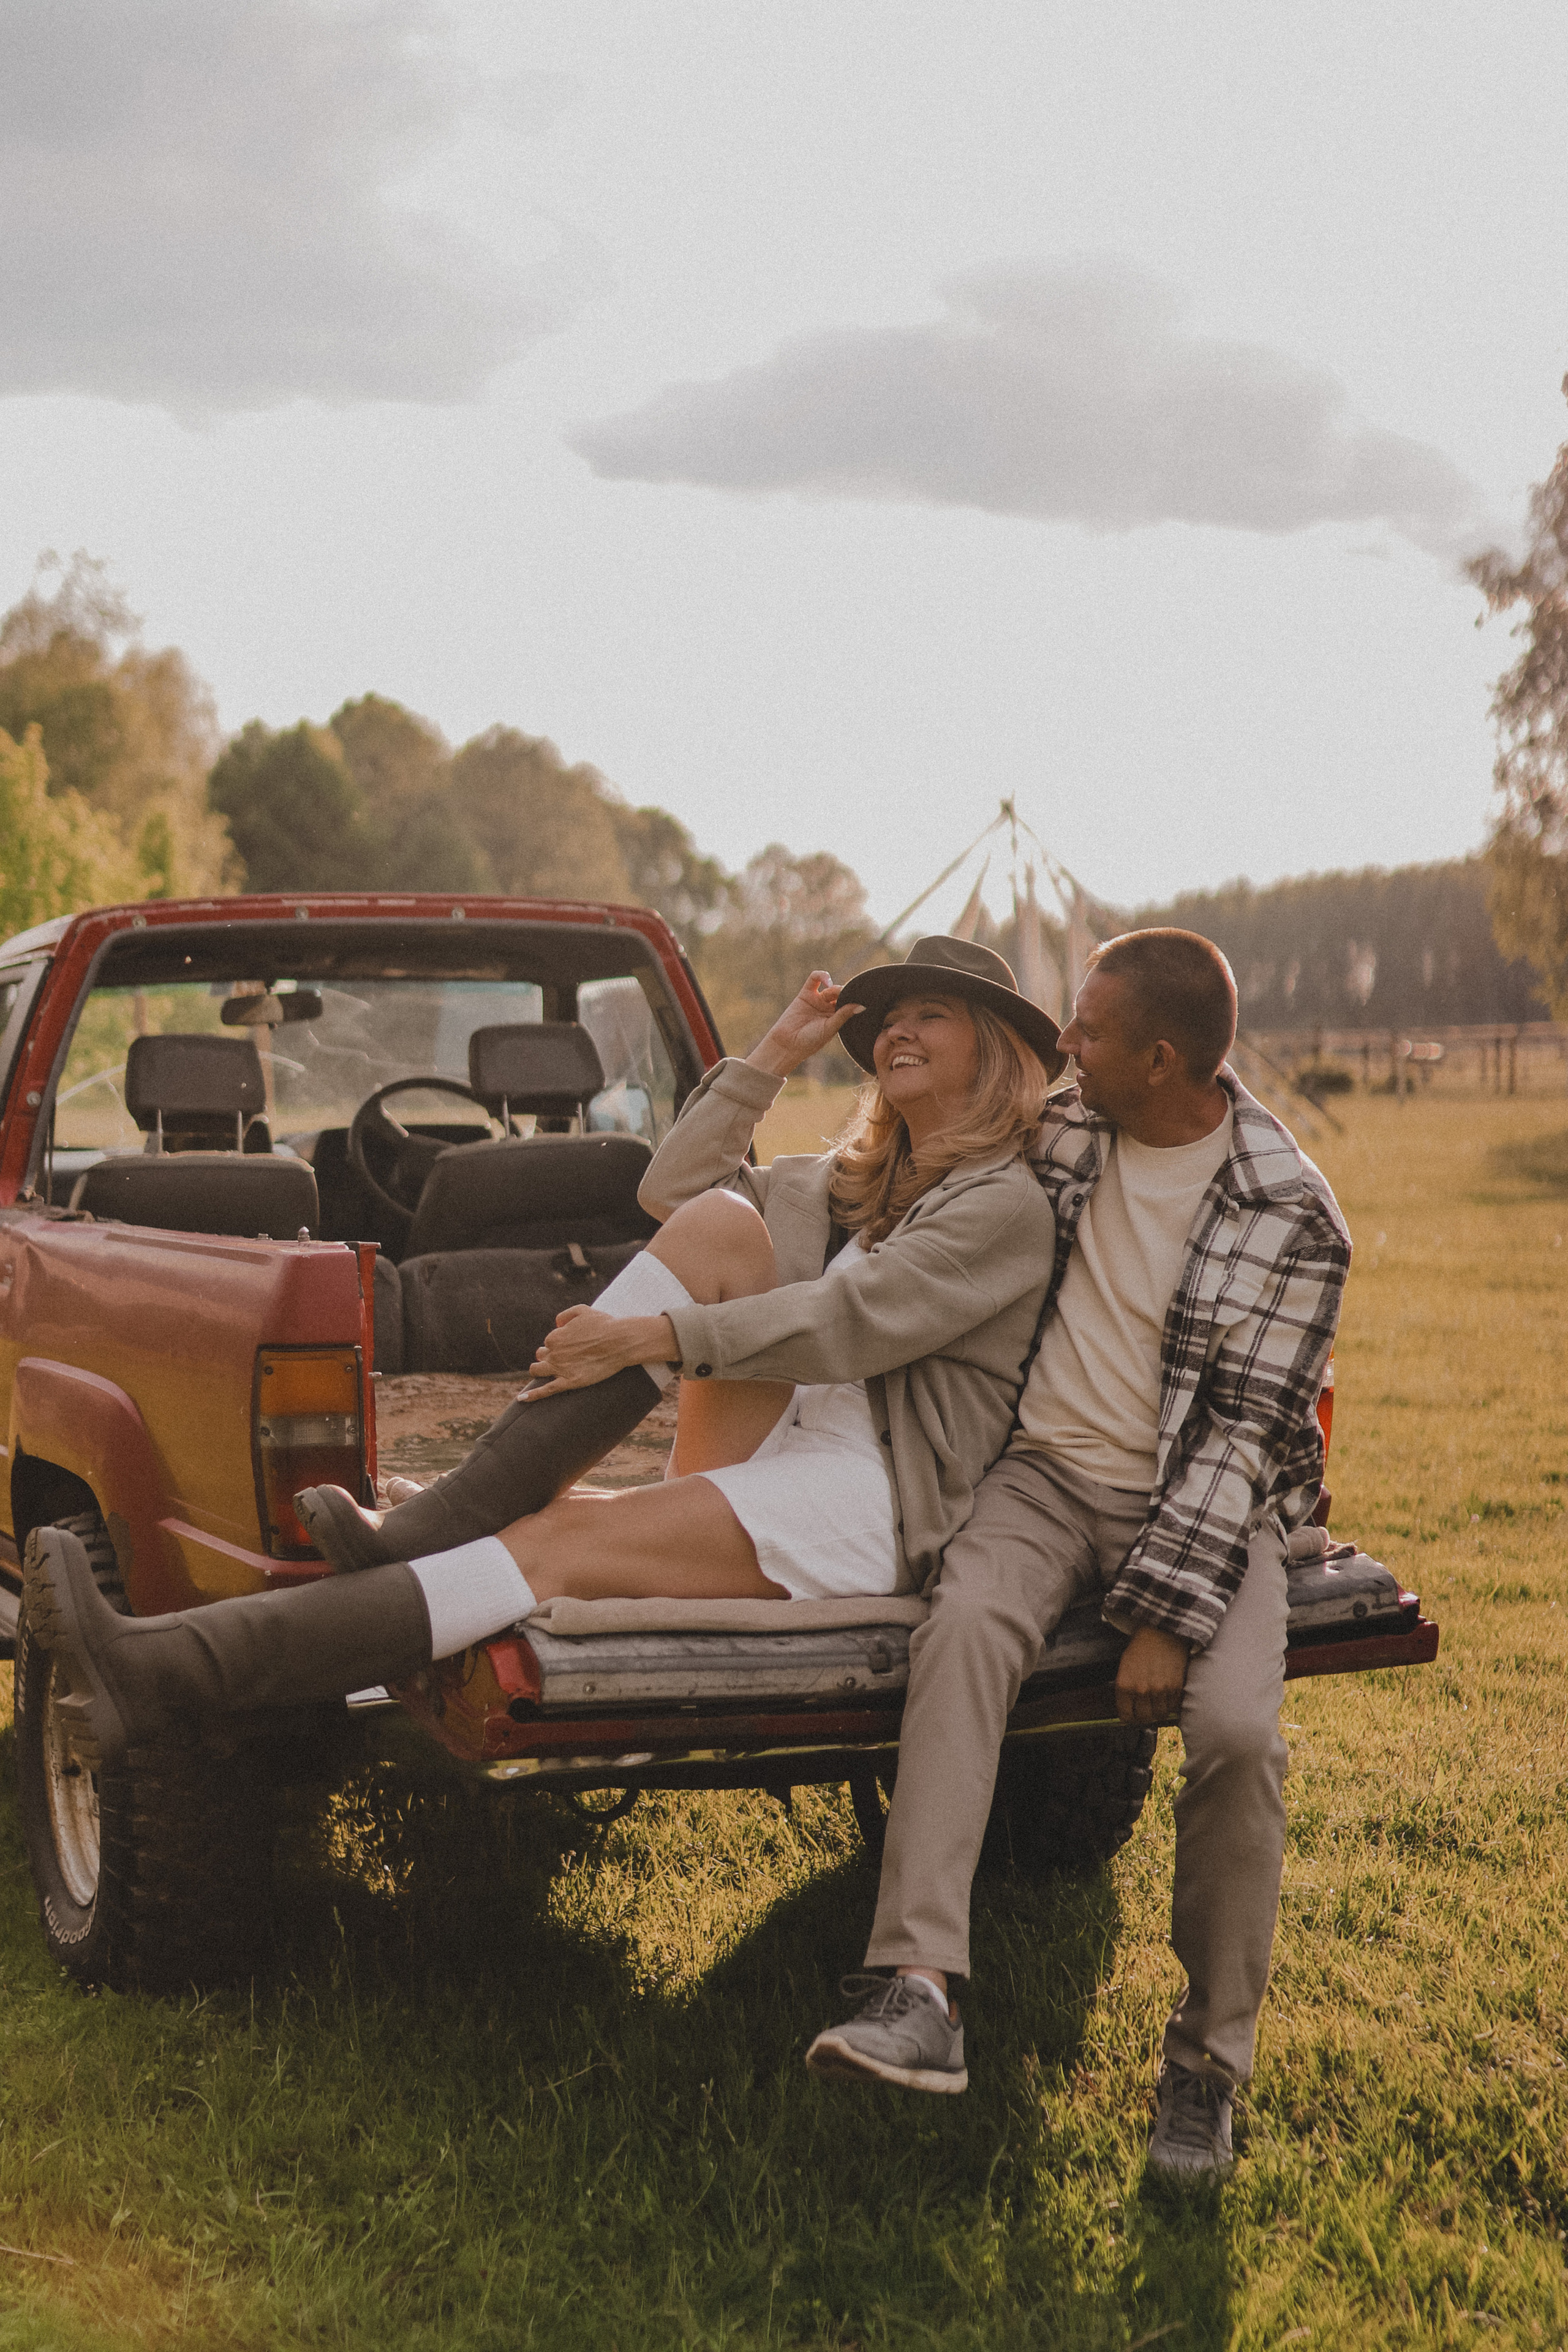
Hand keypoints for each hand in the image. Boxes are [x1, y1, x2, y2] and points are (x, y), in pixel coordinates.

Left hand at [524, 1307, 676, 1396]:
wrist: (620, 1341)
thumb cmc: (604, 1324)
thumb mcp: (583, 1310)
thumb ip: (565, 1315)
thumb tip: (556, 1324)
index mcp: (555, 1336)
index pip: (548, 1342)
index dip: (559, 1344)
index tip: (572, 1345)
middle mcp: (554, 1353)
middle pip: (541, 1356)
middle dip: (548, 1356)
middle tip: (565, 1357)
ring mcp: (560, 1369)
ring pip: (538, 1371)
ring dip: (539, 1369)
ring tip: (545, 1371)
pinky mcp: (569, 1382)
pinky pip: (546, 1391)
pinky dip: (531, 1395)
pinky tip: (521, 1399)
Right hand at [747, 971, 863, 1077]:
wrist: (787, 1044)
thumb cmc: (810, 1041)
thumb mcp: (830, 1028)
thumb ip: (844, 1015)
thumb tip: (862, 1006)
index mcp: (838, 1018)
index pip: (850, 1004)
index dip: (855, 1000)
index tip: (862, 998)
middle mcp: (828, 1008)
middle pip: (842, 995)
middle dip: (846, 993)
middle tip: (850, 995)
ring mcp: (817, 1000)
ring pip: (831, 988)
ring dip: (835, 988)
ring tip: (837, 992)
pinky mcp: (805, 994)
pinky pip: (814, 979)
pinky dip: (821, 975)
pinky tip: (827, 981)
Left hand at [1114, 1625, 1190, 1727]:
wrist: (1161, 1633)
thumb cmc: (1141, 1648)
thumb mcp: (1124, 1666)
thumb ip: (1125, 1689)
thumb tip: (1127, 1708)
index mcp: (1125, 1685)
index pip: (1126, 1716)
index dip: (1128, 1717)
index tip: (1131, 1715)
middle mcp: (1142, 1690)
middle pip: (1144, 1718)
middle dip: (1143, 1716)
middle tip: (1145, 1710)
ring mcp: (1160, 1690)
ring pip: (1159, 1715)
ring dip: (1158, 1711)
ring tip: (1156, 1703)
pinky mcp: (1175, 1688)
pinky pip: (1172, 1707)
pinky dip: (1170, 1705)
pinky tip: (1166, 1696)